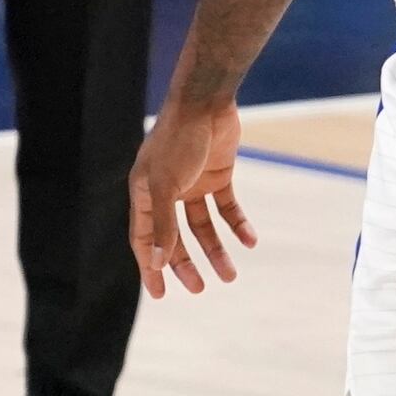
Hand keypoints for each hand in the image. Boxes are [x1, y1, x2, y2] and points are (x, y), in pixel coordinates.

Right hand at [129, 101, 256, 296]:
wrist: (207, 101)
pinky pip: (227, 207)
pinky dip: (238, 224)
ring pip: (203, 226)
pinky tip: (250, 241)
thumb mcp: (166, 185)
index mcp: (145, 195)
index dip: (151, 267)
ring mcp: (193, 184)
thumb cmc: (177, 140)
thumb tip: (157, 263)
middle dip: (187, 264)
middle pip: (175, 238)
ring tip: (229, 275)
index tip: (160, 294)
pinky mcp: (218, 175)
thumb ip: (163, 225)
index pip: (145, 240)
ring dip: (216, 250)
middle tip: (201, 288)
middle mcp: (168, 192)